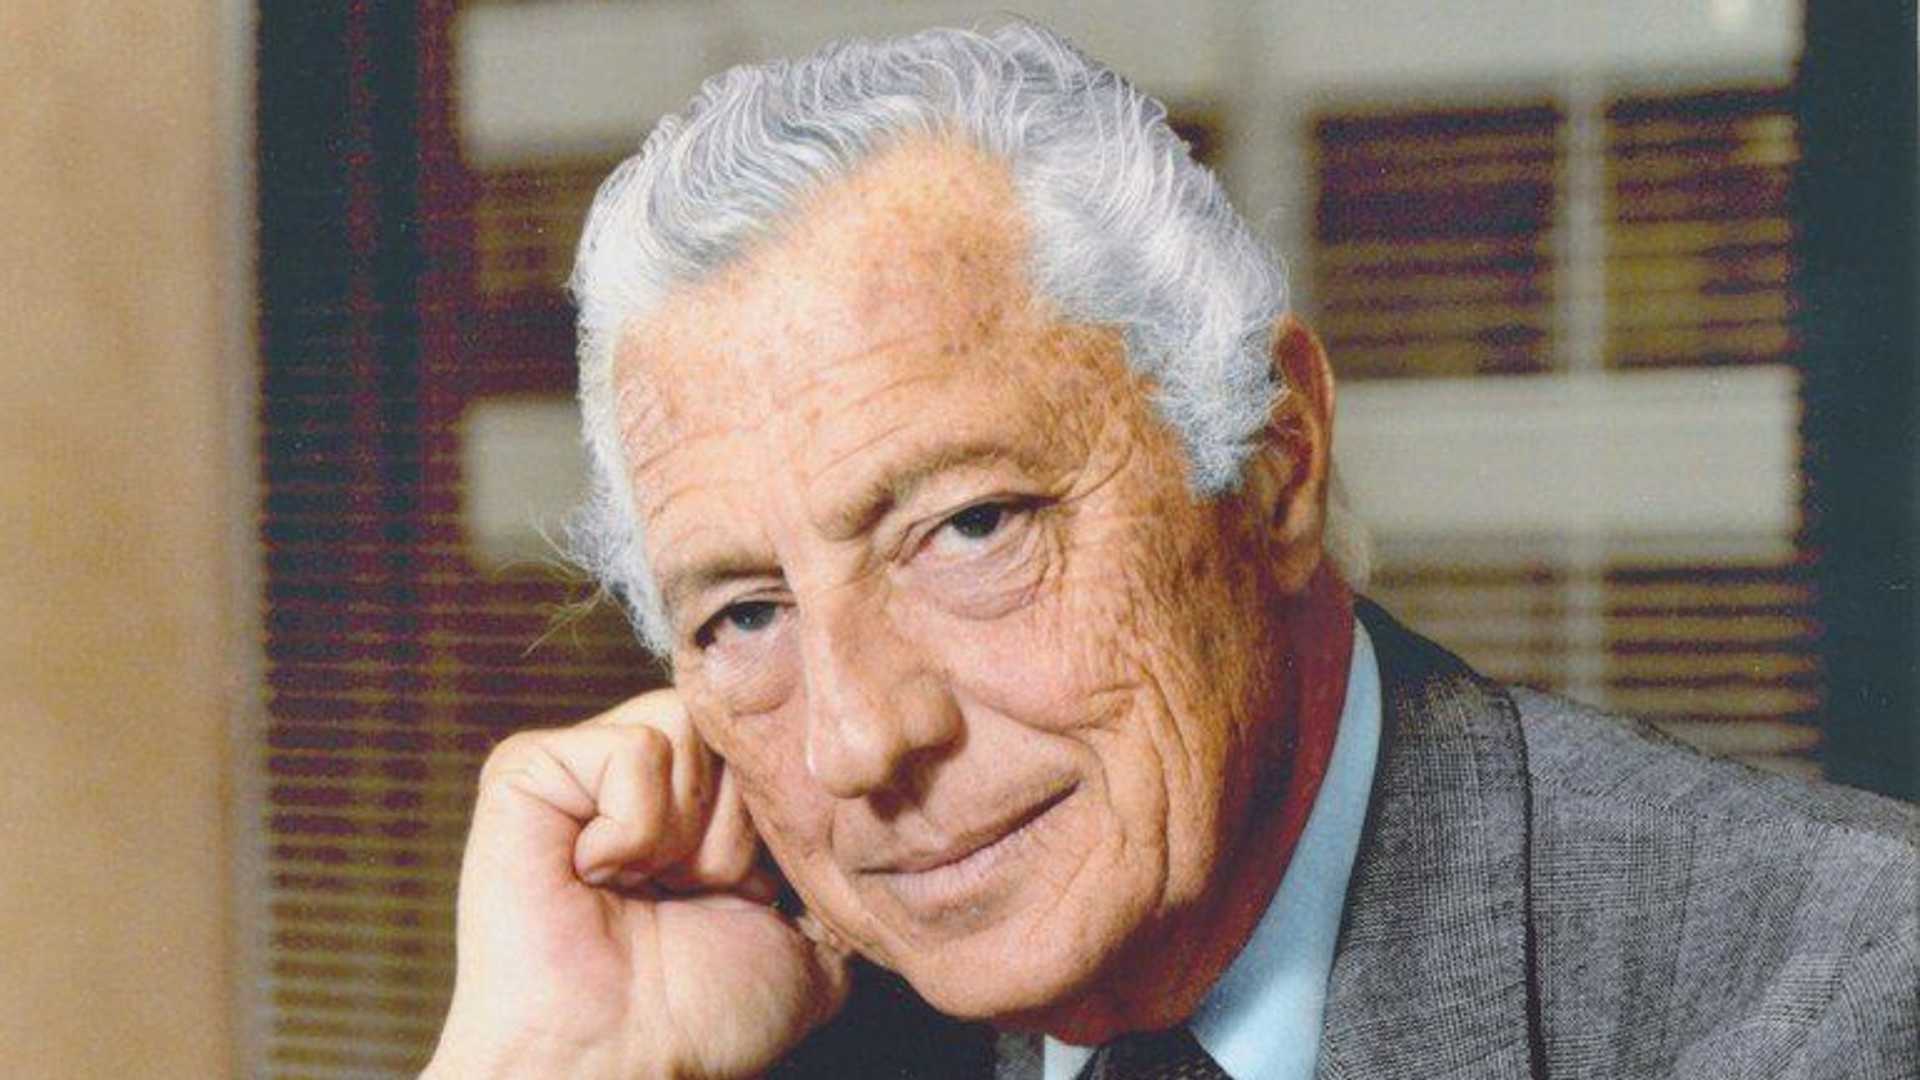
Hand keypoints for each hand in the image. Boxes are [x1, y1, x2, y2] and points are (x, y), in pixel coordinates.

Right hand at [424, 690, 851, 1078]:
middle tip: (697, 891)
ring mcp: (583, 766)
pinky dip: (633, 824)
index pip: (765, 742)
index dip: (776, 809)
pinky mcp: (528, 768)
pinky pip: (631, 748)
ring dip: (687, 830)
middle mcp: (642, 778)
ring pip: (685, 727)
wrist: (617, 1061)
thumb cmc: (699, 1018)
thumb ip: (837, 884)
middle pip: (728, 727)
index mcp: (698, 810)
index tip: (751, 885)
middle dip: (736, 822)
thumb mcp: (810, 945)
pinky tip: (599, 874)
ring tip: (648, 886)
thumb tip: (873, 841)